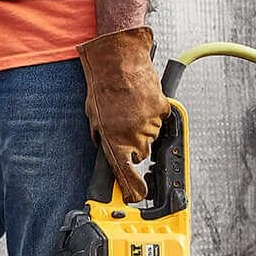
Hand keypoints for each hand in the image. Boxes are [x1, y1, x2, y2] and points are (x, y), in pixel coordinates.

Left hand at [78, 26, 165, 201]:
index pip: (125, 172)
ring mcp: (150, 123)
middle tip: (125, 128)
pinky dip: (154, 115)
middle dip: (134, 146)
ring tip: (131, 109)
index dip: (131, 187)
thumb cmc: (102, 85)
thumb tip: (107, 150)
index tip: (136, 196)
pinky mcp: (162, 109)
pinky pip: (161, 120)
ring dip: (143, 129)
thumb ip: (102, 136)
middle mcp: (133, 134)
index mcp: (114, 138)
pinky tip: (142, 102)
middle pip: (141, 155)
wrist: (118, 59)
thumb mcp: (93, 116)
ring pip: (152, 138)